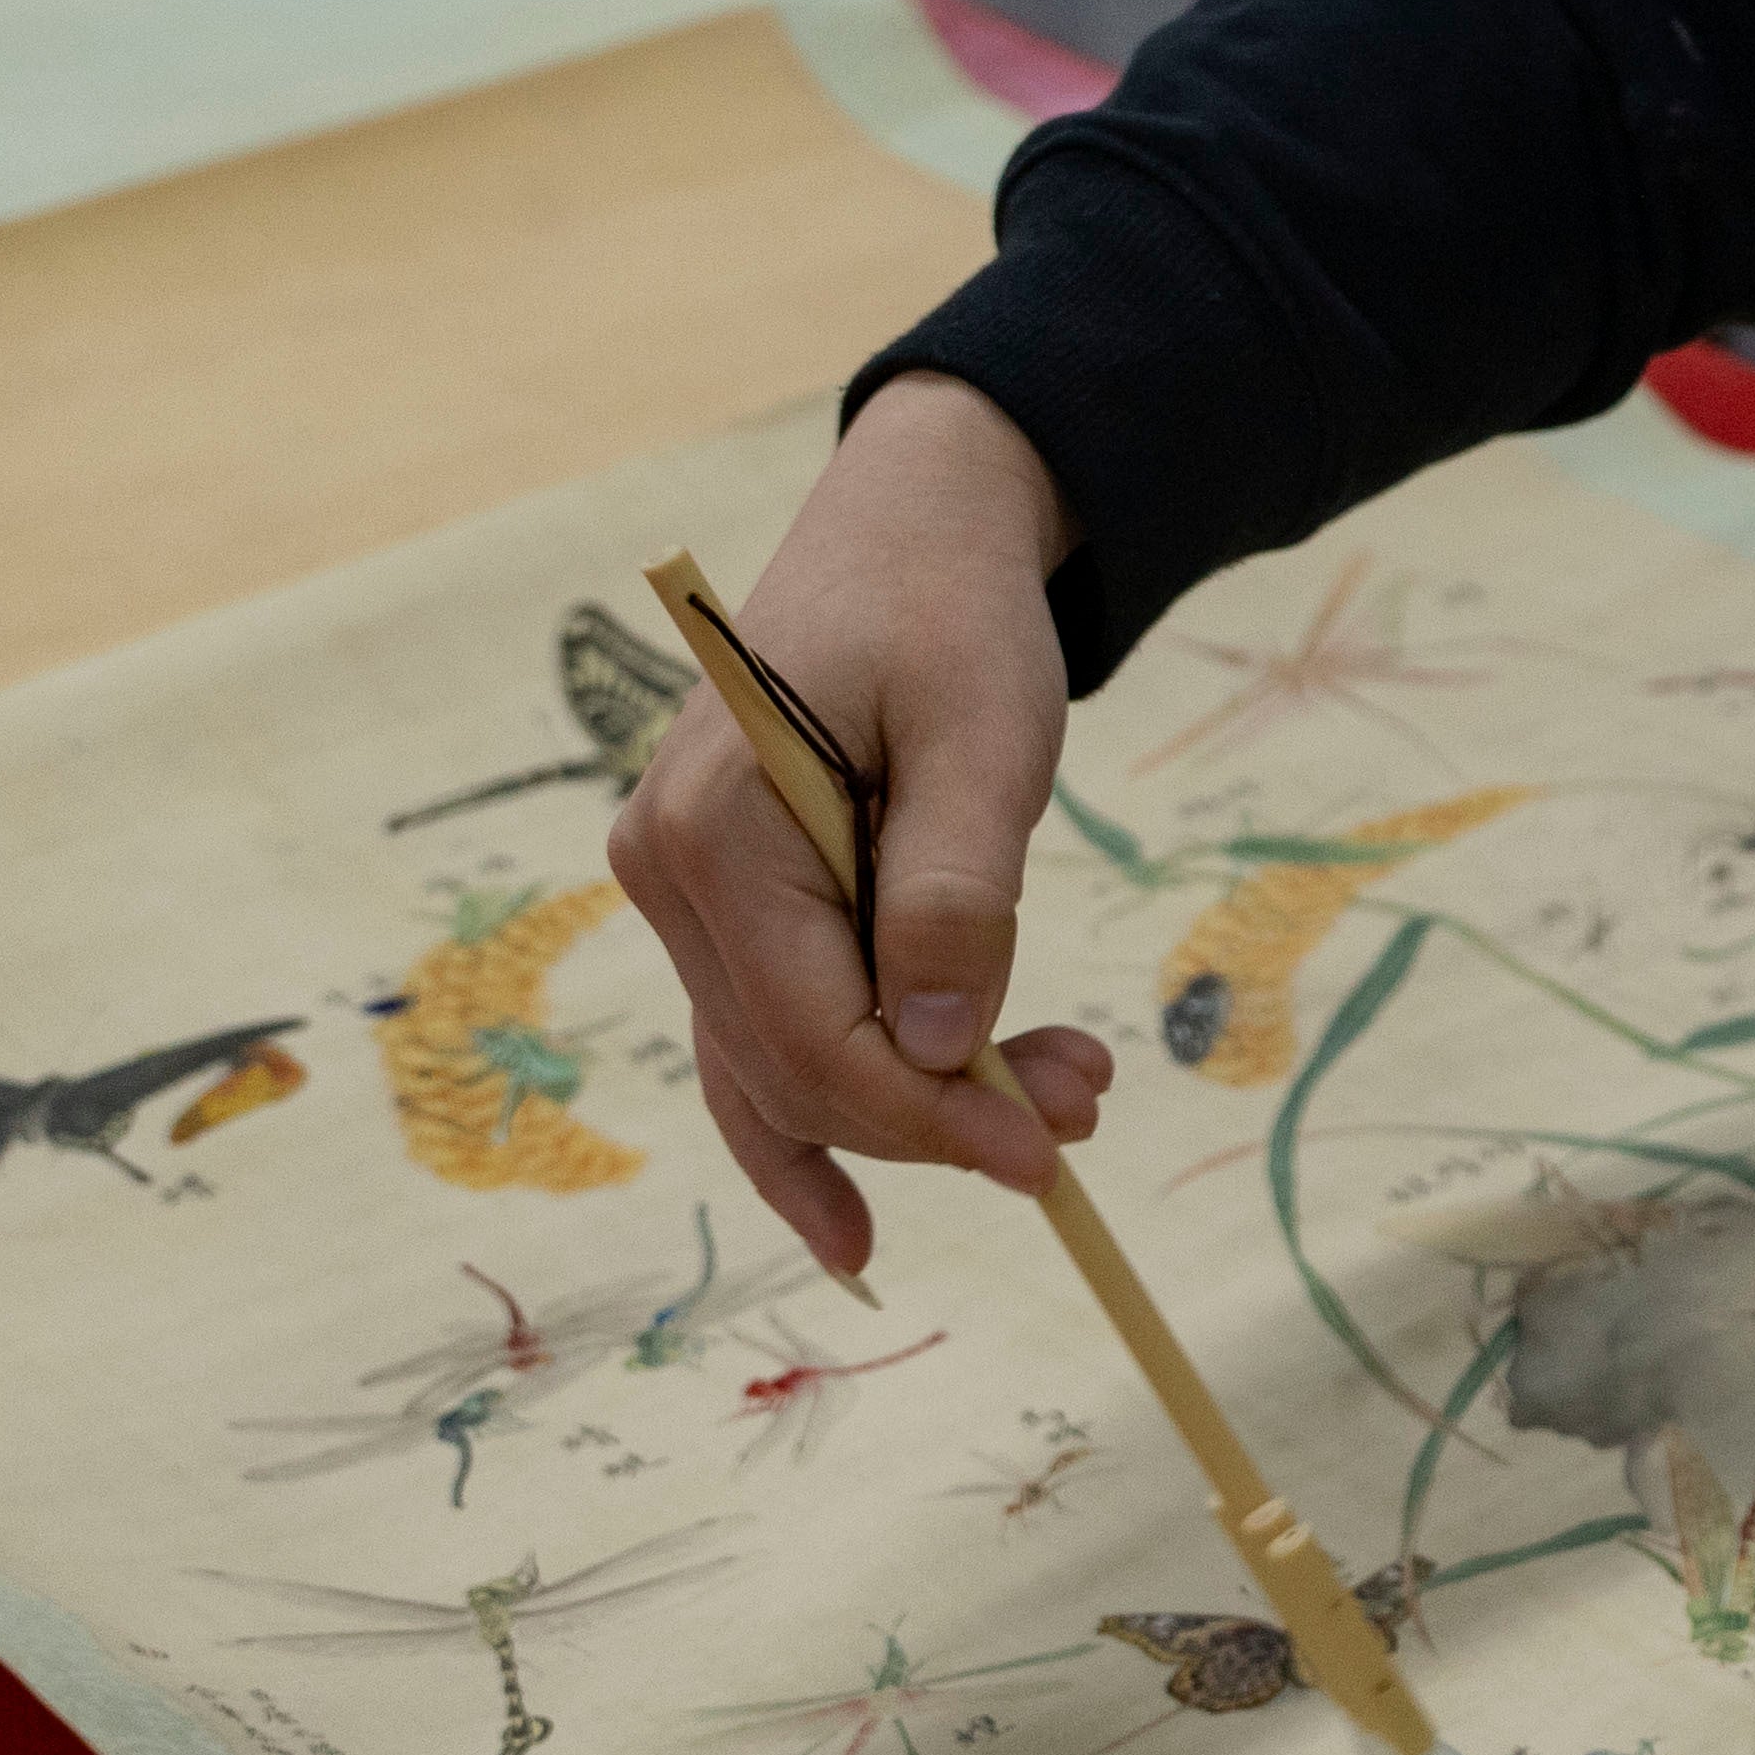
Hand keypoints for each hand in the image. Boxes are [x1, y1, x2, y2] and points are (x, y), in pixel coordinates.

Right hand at [613, 374, 1123, 1286]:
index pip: (815, 1037)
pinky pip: (759, 1042)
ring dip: (912, 1112)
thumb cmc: (954, 615)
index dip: (930, 1114)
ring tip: (1060, 1102)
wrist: (910, 529)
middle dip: (941, 1112)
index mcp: (718, 827)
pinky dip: (818, 1127)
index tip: (1046, 1146)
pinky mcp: (719, 907)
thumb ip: (959, 888)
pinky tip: (852, 1225)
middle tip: (1088, 1102)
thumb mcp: (988, 734)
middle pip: (798, 1067)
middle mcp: (666, 871)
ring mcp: (679, 894)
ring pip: (781, 1069)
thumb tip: (936, 1047)